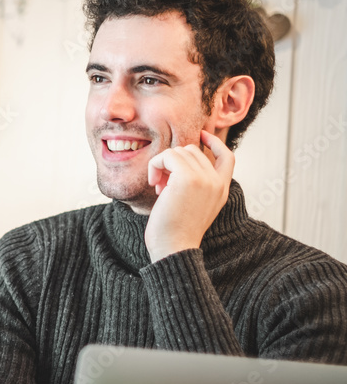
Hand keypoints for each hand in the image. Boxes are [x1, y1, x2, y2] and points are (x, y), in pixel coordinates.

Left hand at [144, 130, 234, 262]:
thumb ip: (194, 184)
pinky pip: (168, 155)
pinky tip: (154, 184)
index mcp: (222, 190)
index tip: (201, 136)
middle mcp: (217, 182)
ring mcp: (205, 179)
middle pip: (193, 151)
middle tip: (162, 183)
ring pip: (179, 151)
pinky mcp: (188, 178)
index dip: (214, 143)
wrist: (173, 248)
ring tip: (159, 186)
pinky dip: (156, 165)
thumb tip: (177, 161)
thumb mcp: (193, 204)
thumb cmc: (175, 230)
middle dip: (174, 162)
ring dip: (163, 165)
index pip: (228, 156)